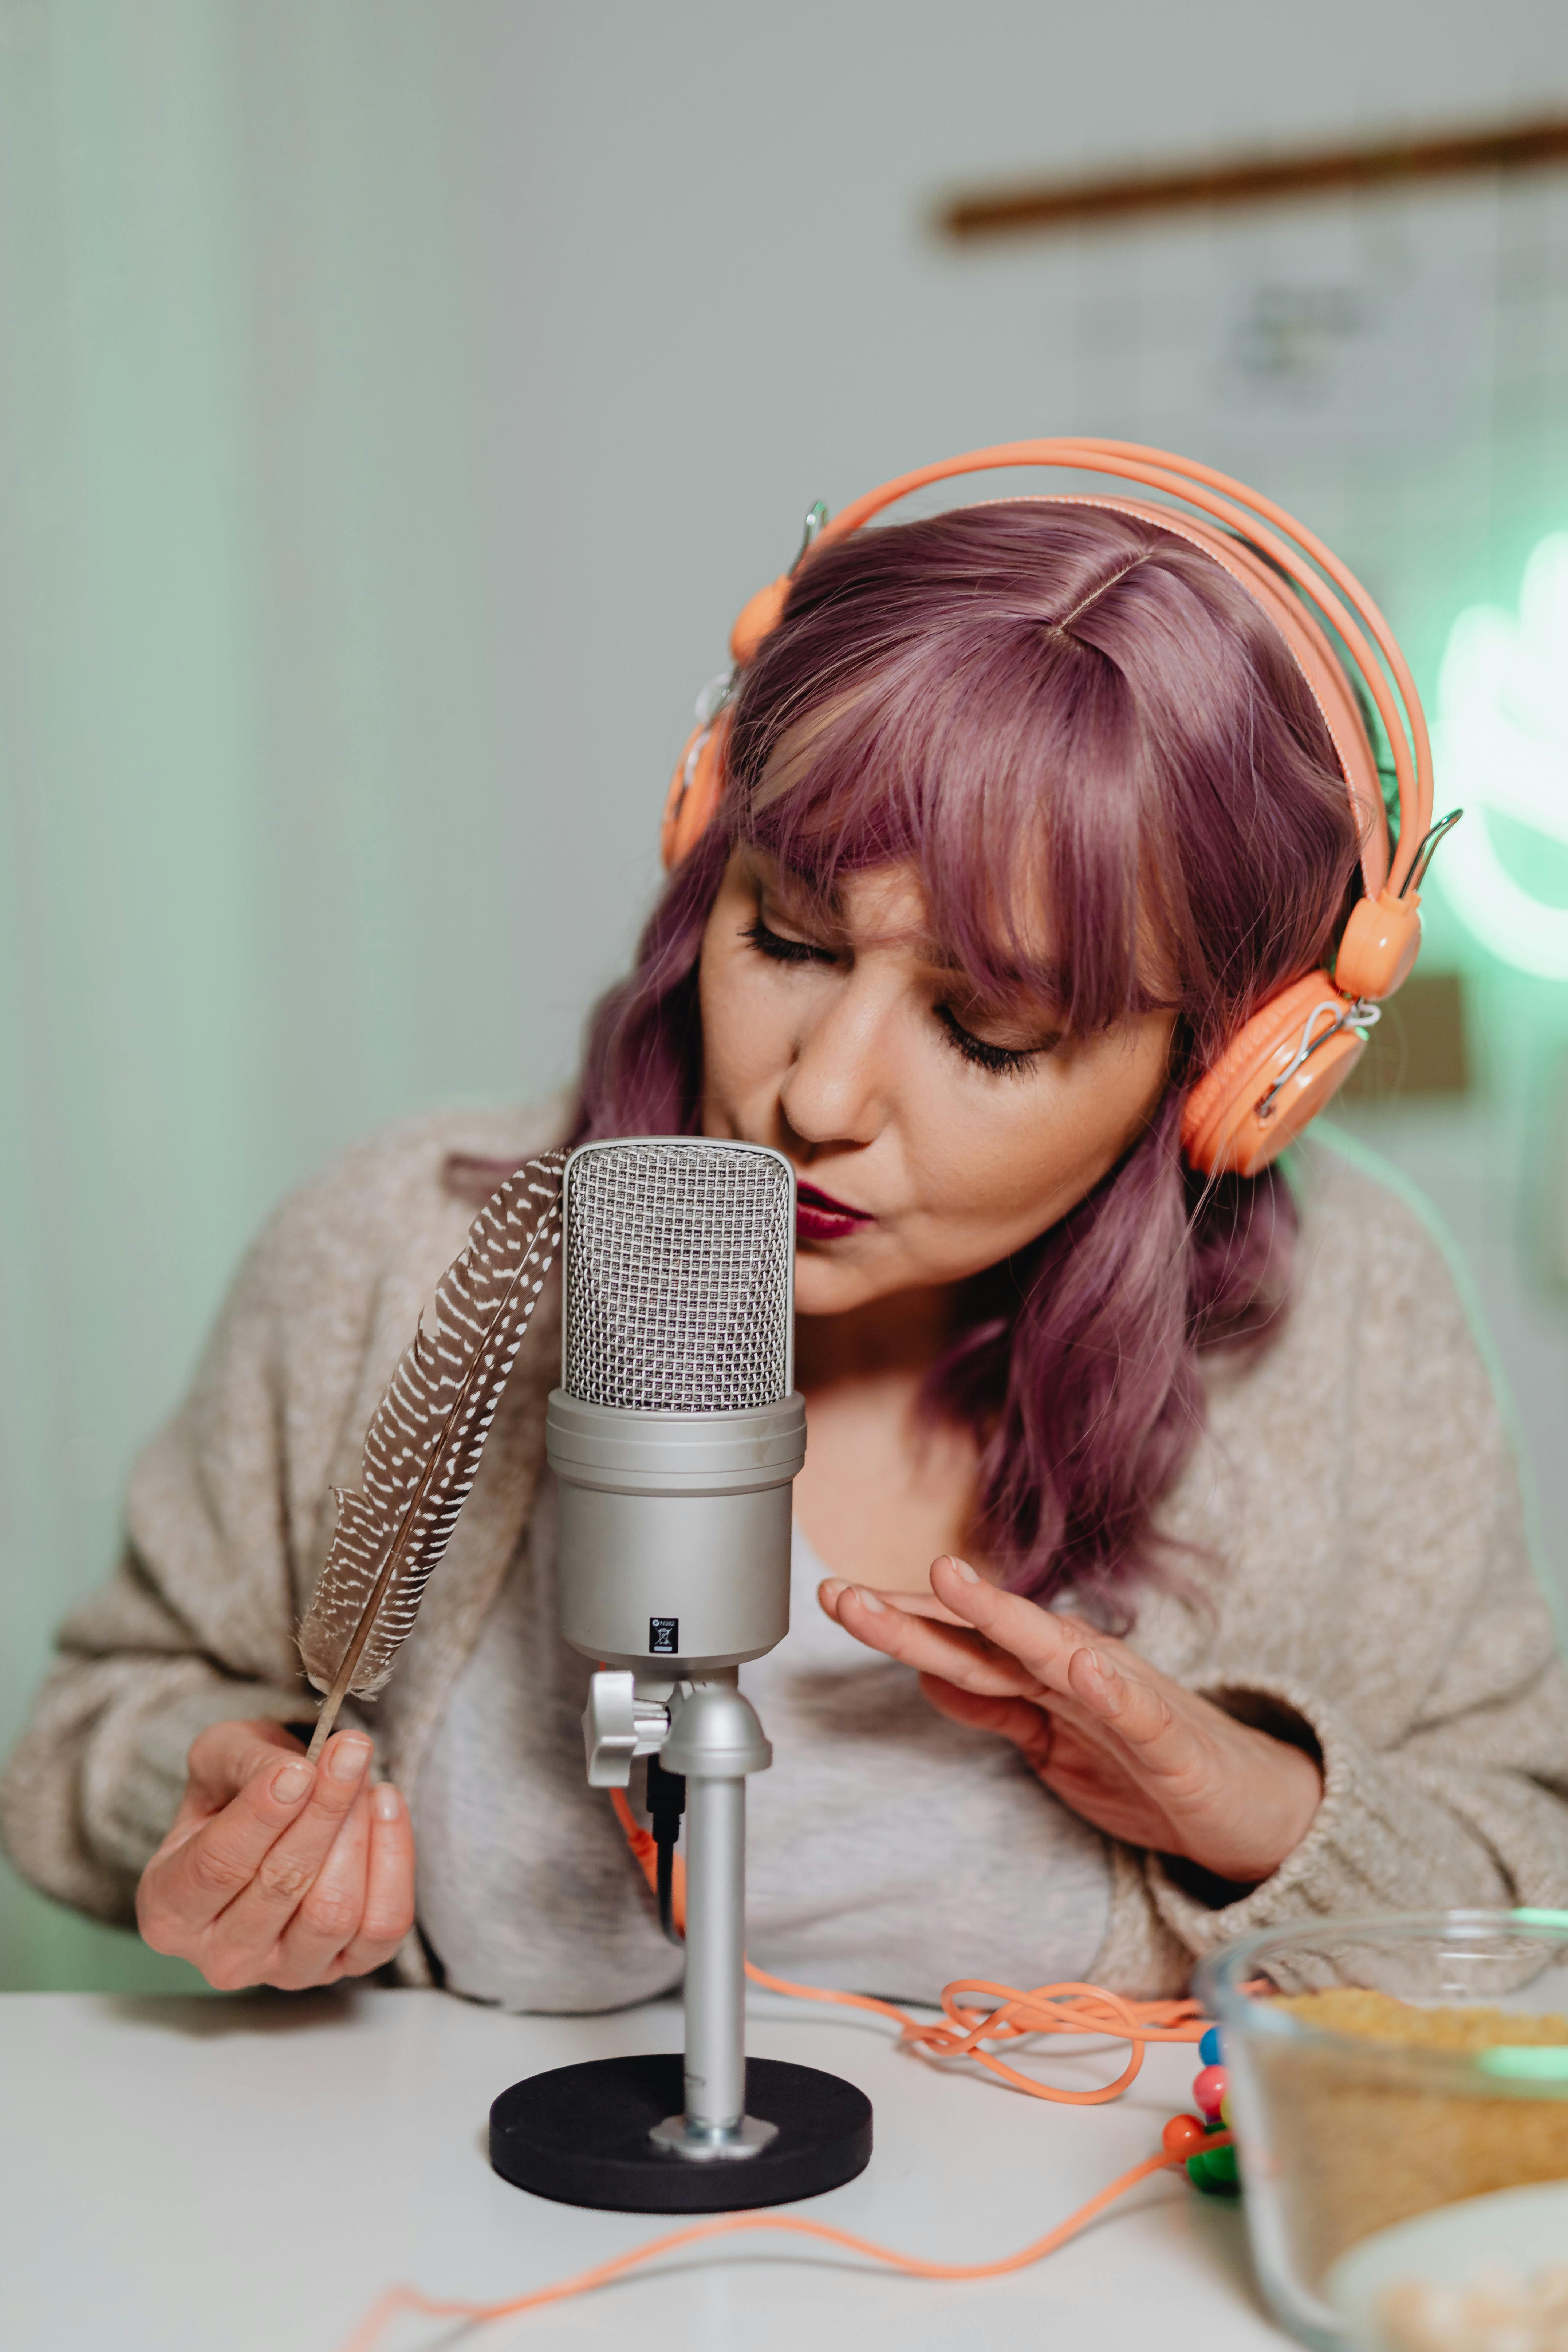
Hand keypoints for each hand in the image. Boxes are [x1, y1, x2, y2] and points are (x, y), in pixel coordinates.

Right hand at [136, 1719, 416, 1990]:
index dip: (263, 1815)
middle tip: (350, 1752)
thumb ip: (247, 1763)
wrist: (272, 1823)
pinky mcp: (344, 1969)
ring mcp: (284, 1972)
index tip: (298, 1768)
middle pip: (281, 1886)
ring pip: (332, 1912)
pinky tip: (386, 1808)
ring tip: (363, 1779)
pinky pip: (381, 1927)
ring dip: (358, 1835)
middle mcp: (221, 1956)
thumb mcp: (220, 1758)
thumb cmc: (235, 1792)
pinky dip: (394, 1862)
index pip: (218, 1866)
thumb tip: (294, 1773)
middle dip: (323, 1811)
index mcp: (168, 1909)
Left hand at [819, 1558, 1321, 1885]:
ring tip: (952, 1581)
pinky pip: (1140, 1713)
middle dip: (919, 1612)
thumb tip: (925, 1677)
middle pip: (987, 1638)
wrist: (1250, 1806)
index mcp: (1044, 1674)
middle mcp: (1078, 1669)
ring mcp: (1126, 1701)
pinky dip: (1112, 1687)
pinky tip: (1085, 1665)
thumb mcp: (1050, 1740)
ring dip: (1004, 1616)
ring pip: (1054, 1653)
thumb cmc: (1148, 1767)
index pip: (960, 1641)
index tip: (838, 1598)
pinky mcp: (1172, 1743)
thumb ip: (993, 1706)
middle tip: (852, 1592)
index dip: (901, 1621)